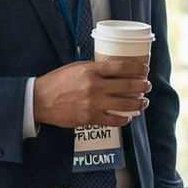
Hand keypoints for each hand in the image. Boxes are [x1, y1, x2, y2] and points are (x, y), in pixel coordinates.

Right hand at [34, 58, 149, 128]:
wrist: (40, 100)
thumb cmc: (58, 81)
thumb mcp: (76, 67)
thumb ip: (95, 68)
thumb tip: (114, 68)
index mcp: (91, 70)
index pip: (122, 67)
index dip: (138, 68)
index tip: (145, 69)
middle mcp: (95, 86)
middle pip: (129, 86)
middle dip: (143, 86)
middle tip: (147, 86)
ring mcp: (93, 103)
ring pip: (126, 105)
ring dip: (139, 103)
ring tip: (143, 102)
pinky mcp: (90, 118)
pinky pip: (114, 120)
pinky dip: (124, 119)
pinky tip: (128, 117)